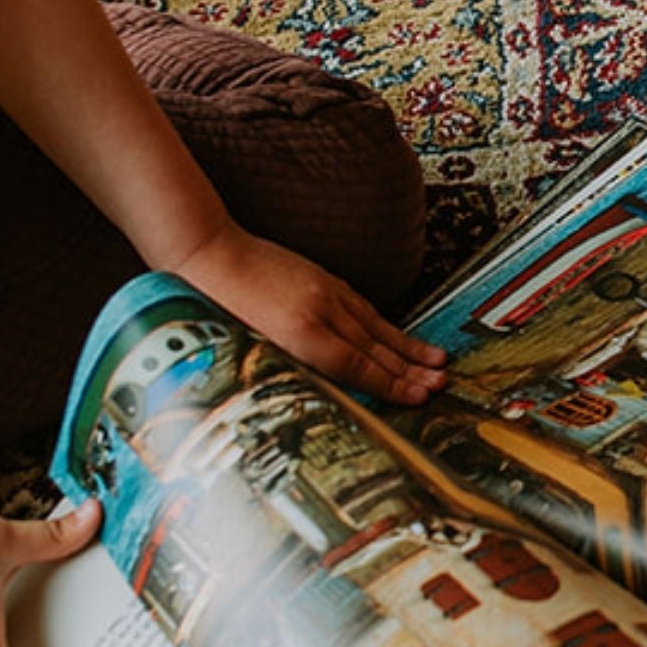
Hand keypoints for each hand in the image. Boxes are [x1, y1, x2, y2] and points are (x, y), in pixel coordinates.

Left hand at [177, 226, 445, 403]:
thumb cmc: (210, 305)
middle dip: (410, 370)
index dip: (392, 385)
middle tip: (442, 386)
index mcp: (299, 333)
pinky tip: (396, 335)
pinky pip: (359, 306)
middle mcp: (319, 311)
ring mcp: (322, 291)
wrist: (204, 250)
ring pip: (373, 324)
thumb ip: (282, 369)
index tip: (421, 397)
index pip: (356, 366)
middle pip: (374, 347)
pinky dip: (382, 324)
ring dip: (406, 347)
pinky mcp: (319, 278)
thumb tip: (312, 395)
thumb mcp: (242, 346)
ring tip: (437, 361)